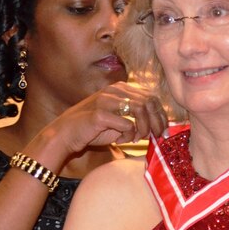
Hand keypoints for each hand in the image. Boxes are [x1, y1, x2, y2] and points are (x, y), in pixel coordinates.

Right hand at [46, 82, 168, 154]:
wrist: (66, 134)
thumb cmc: (94, 129)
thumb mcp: (119, 121)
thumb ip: (138, 119)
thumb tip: (160, 127)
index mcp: (121, 89)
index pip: (151, 97)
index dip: (161, 115)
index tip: (163, 130)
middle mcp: (114, 90)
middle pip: (149, 102)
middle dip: (157, 122)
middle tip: (156, 136)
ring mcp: (106, 100)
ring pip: (140, 110)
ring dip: (144, 128)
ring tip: (137, 138)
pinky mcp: (99, 114)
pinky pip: (126, 125)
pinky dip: (128, 136)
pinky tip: (120, 141)